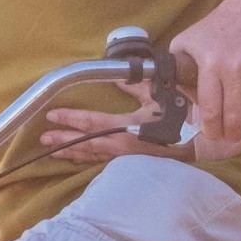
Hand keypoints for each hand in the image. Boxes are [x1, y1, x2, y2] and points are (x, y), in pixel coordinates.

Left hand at [39, 85, 187, 163]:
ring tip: (53, 152)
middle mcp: (121, 146)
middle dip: (63, 140)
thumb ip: (134, 86)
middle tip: (43, 138)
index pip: (91, 122)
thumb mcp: (156, 96)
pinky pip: (102, 162)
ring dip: (71, 153)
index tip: (52, 115)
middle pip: (85, 143)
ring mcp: (124, 158)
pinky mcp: (129, 164)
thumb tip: (116, 76)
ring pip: (92, 156)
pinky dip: (87, 160)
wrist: (196, 144)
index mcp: (126, 128)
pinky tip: (78, 160)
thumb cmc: (177, 118)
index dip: (70, 118)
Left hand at [170, 0, 240, 150]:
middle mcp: (235, 69)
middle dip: (230, 135)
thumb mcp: (189, 40)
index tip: (213, 134)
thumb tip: (174, 96)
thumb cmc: (222, 26)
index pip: (210, 111)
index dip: (211, 131)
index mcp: (210, 64)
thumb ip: (178, 67)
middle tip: (230, 136)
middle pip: (233, 119)